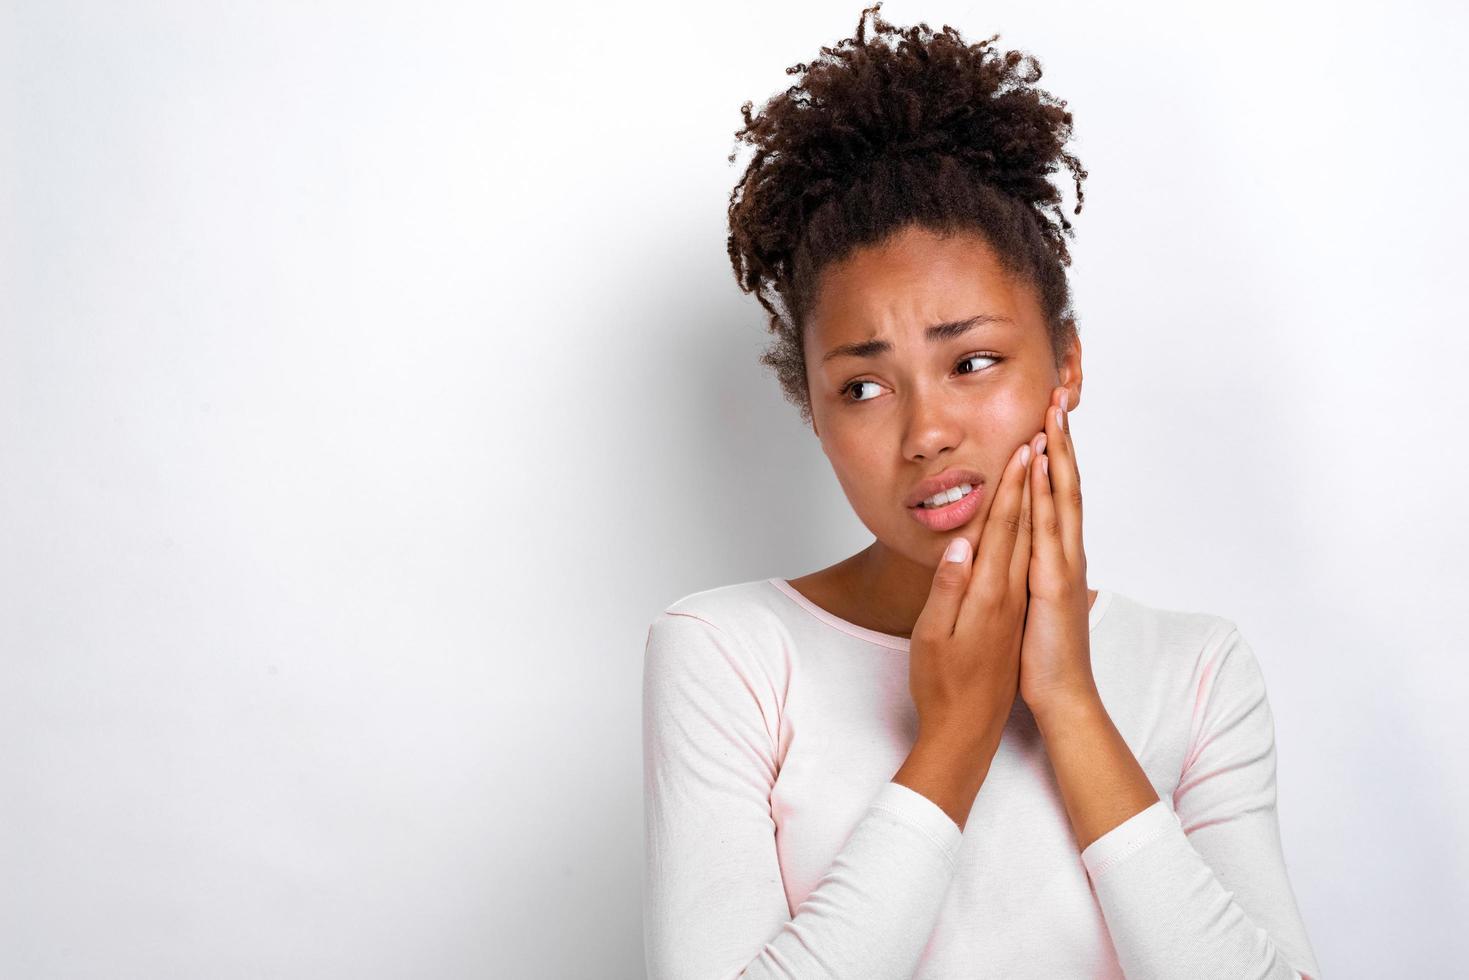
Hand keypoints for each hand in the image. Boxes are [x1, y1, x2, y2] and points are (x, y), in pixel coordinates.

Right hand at [904, 437, 1034, 752]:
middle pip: (1034, 520)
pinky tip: (1041, 507)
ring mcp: (1023, 601)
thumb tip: (961, 544)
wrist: (973, 732)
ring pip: (1040, 534)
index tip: (1025, 445)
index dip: (1017, 484)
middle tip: (1049, 431)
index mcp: (995, 594)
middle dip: (1042, 472)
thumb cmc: (946, 688)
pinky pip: (1036, 554)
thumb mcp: (936, 640)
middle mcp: (1017, 592)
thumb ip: (950, 589)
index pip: (1009, 526)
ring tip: (1052, 453)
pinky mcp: (1021, 610)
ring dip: (1047, 489)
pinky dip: (1042, 523)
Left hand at [1017, 386, 1097, 714]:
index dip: (1053, 454)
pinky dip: (1045, 491)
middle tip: (1058, 394)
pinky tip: (1039, 464)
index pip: (1055, 493)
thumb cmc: (1042, 653)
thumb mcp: (1030, 600)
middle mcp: (1065, 551)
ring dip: (1057, 453)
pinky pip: (1049, 527)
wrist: (1061, 694)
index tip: (1048, 416)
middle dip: (1061, 438)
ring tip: (1053, 412)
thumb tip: (1024, 547)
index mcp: (1056, 555)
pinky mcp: (1055, 581)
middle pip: (1064, 483)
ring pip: (1061, 496)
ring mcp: (1063, 563)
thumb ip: (1030, 570)